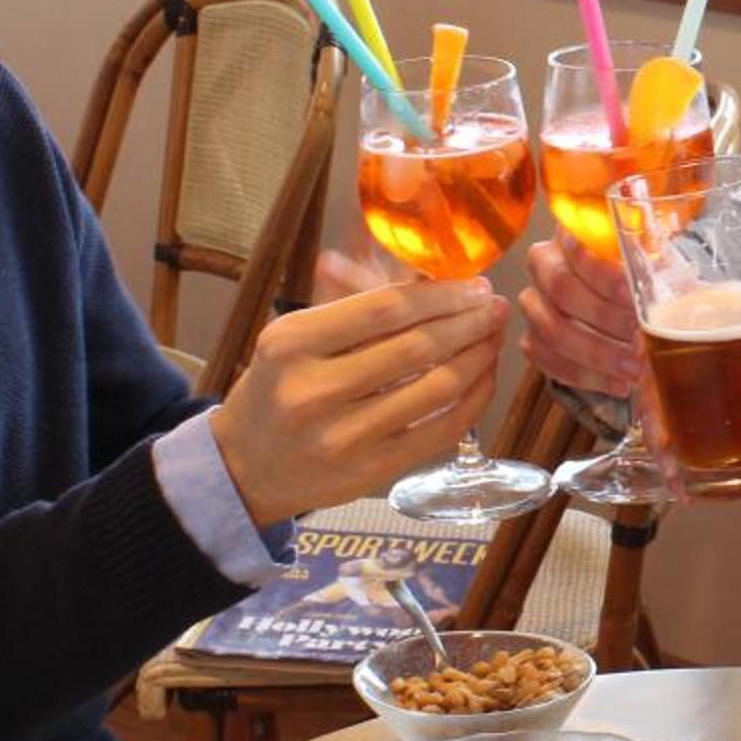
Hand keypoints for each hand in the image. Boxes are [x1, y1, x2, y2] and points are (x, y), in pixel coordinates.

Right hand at [211, 266, 507, 524]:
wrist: (247, 466)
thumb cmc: (278, 387)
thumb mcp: (293, 336)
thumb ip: (353, 303)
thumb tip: (425, 269)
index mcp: (291, 344)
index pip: (384, 309)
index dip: (440, 294)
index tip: (471, 285)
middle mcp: (313, 392)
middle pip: (416, 348)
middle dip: (468, 321)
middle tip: (493, 305)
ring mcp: (344, 438)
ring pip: (438, 389)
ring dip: (478, 356)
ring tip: (492, 335)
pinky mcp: (372, 472)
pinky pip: (442, 430)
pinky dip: (473, 399)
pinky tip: (483, 376)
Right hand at [518, 237, 641, 395]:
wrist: (623, 307)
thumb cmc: (638, 279)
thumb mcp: (652, 262)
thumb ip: (653, 263)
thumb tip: (663, 276)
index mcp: (572, 235)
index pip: (577, 248)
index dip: (603, 273)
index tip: (631, 294)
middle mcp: (544, 264)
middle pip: (561, 289)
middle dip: (604, 318)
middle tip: (638, 338)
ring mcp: (534, 303)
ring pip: (552, 330)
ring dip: (597, 354)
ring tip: (634, 369)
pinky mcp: (533, 339)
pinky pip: (549, 361)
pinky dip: (587, 377)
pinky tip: (618, 384)